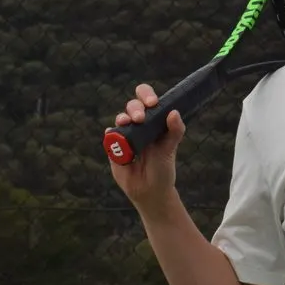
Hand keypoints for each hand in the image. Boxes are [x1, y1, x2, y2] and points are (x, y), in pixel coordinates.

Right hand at [106, 83, 183, 208]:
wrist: (149, 190)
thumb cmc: (162, 167)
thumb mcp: (170, 149)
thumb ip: (175, 131)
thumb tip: (173, 112)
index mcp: (154, 121)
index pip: (148, 100)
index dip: (147, 95)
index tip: (153, 103)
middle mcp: (139, 124)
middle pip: (132, 105)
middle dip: (135, 108)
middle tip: (140, 118)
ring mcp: (125, 134)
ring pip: (120, 118)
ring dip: (122, 117)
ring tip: (127, 122)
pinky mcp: (113, 146)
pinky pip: (109, 135)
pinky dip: (110, 132)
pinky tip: (113, 134)